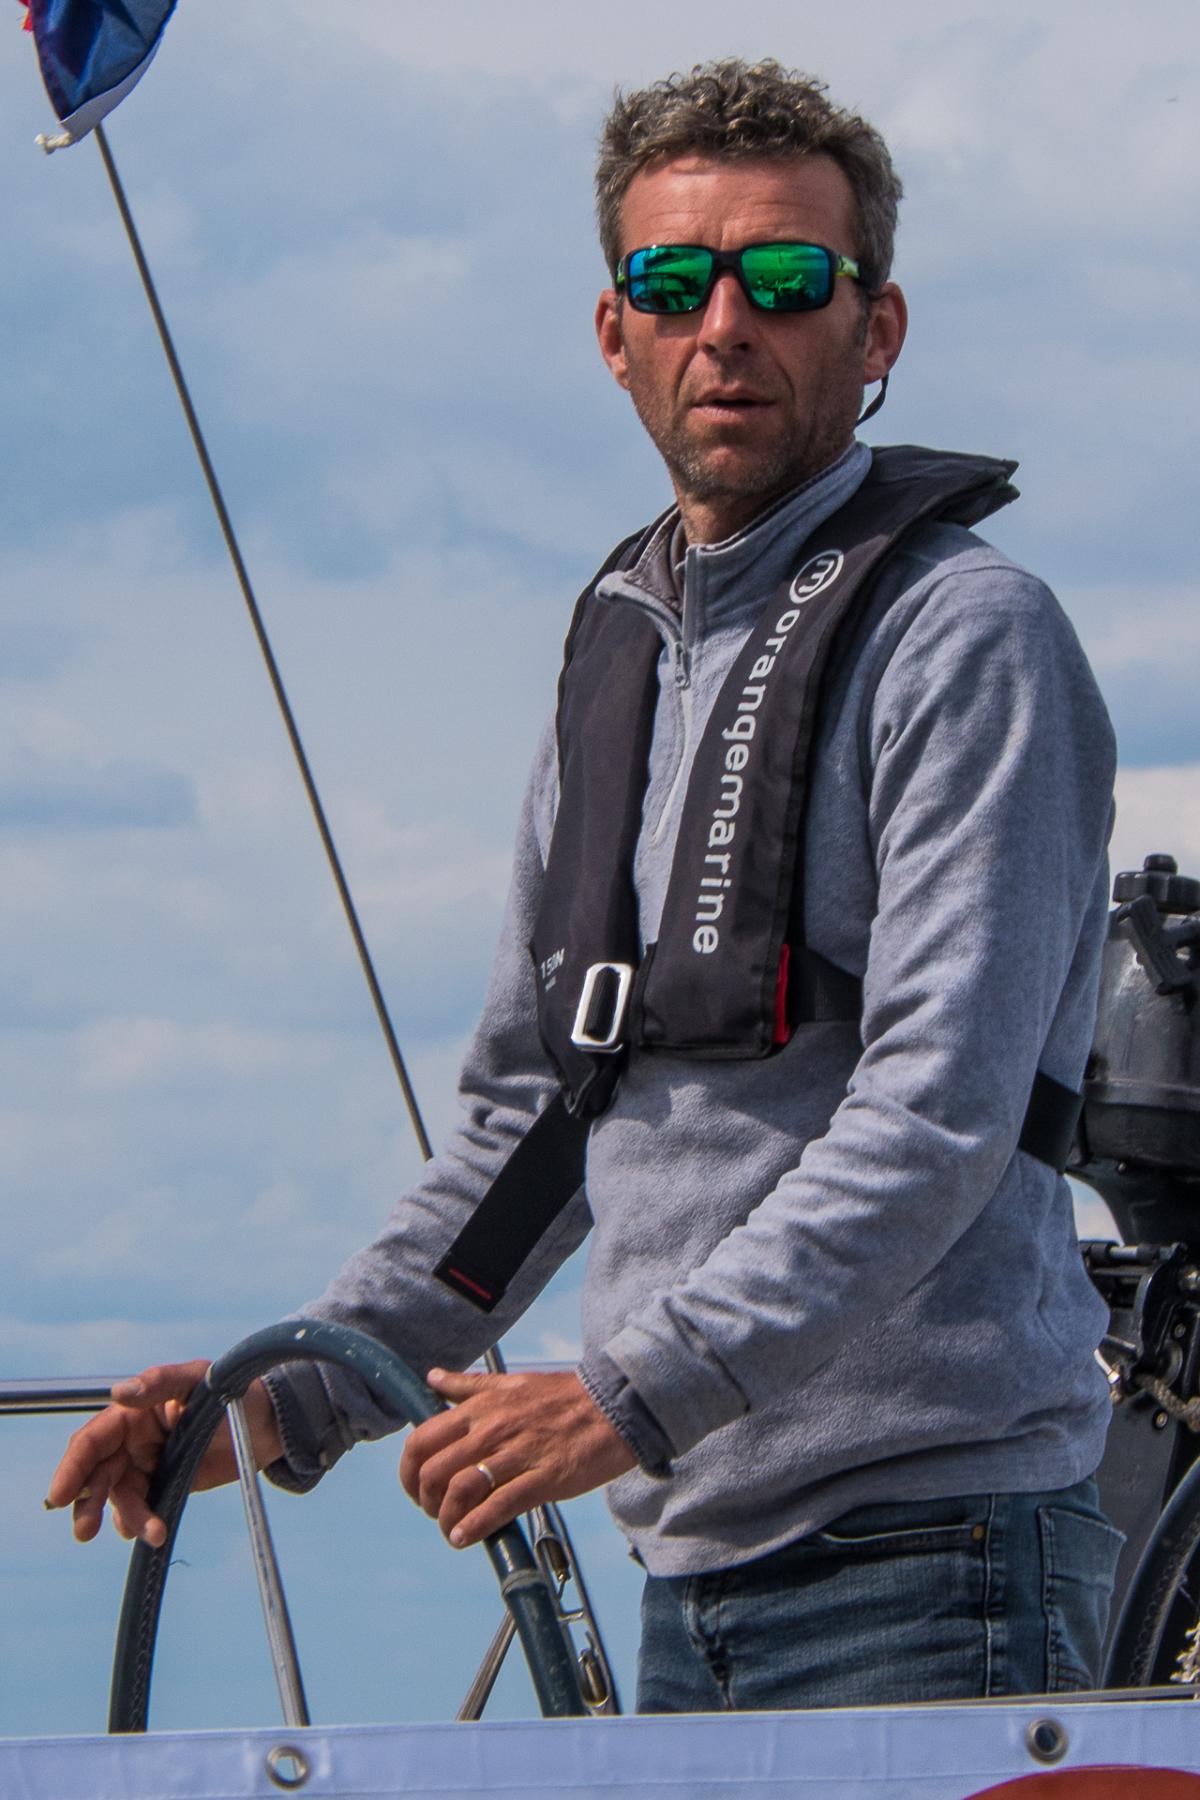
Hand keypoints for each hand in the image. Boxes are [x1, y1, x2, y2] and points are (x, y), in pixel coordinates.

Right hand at [46, 1363, 282, 1547]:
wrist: (266, 1423)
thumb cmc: (231, 1391)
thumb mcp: (198, 1380)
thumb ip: (160, 1382)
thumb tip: (120, 1392)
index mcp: (133, 1413)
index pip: (92, 1439)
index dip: (72, 1466)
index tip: (60, 1495)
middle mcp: (134, 1441)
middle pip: (98, 1474)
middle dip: (87, 1502)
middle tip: (84, 1531)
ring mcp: (148, 1465)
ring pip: (121, 1497)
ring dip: (129, 1517)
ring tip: (152, 1532)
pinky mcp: (166, 1485)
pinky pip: (143, 1508)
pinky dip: (140, 1522)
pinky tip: (151, 1532)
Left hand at [399, 1368, 635, 1548]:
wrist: (616, 1405)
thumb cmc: (564, 1395)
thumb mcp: (511, 1382)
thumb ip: (468, 1386)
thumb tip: (433, 1378)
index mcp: (482, 1407)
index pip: (423, 1439)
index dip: (409, 1471)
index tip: (415, 1487)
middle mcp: (492, 1430)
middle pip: (435, 1470)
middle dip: (425, 1500)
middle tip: (434, 1512)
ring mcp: (518, 1454)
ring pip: (461, 1491)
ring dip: (447, 1518)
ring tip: (451, 1529)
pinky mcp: (543, 1479)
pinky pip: (499, 1507)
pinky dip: (474, 1527)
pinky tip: (465, 1538)